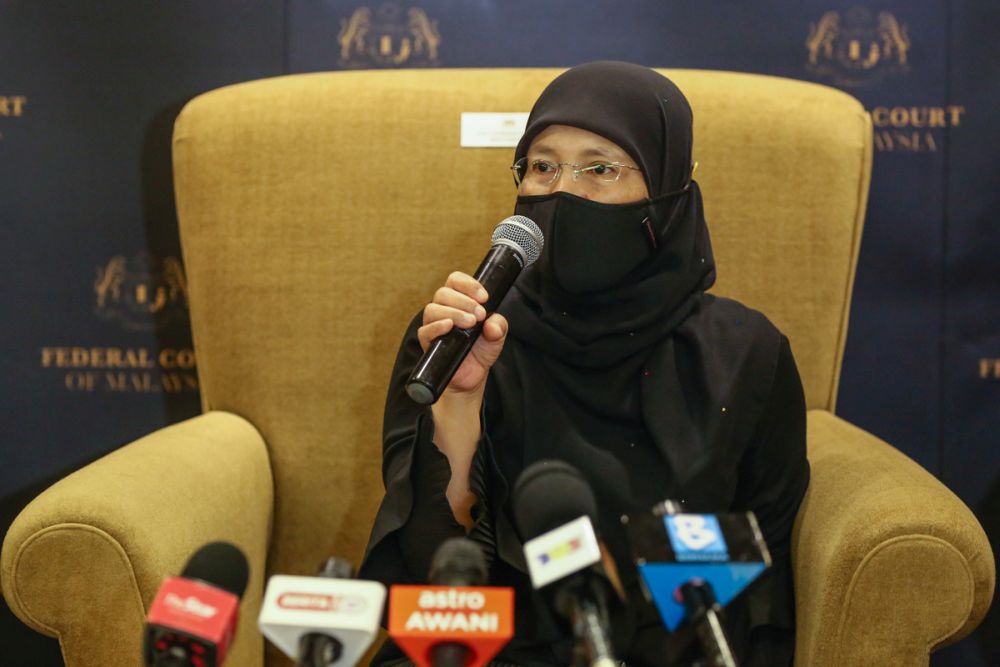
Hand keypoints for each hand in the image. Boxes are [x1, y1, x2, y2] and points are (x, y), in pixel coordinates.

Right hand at [417, 271, 508, 395]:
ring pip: (433, 308)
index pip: (455, 281)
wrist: (473, 377)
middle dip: (464, 301)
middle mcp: (443, 310)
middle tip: (480, 315)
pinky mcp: (428, 342)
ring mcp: (434, 325)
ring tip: (470, 323)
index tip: (484, 297)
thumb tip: (492, 324)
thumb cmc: (481, 351)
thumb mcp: (498, 335)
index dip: (468, 284)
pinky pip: (425, 330)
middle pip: (443, 292)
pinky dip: (437, 326)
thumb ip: (499, 325)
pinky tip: (449, 327)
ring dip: (453, 312)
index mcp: (459, 301)